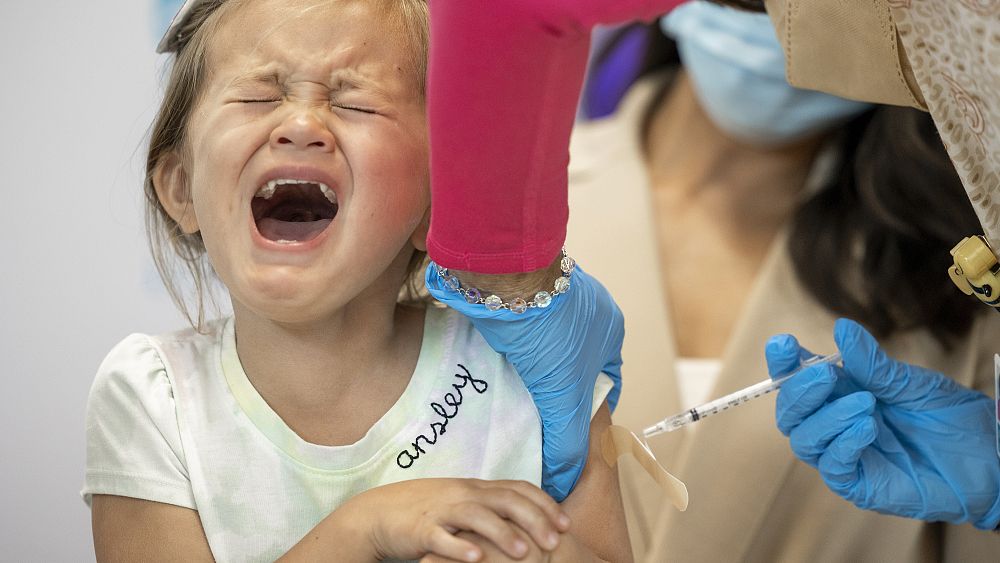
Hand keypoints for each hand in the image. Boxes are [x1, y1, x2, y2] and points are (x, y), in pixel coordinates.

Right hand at [343, 478, 569, 561]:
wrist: (379, 513)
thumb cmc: (426, 510)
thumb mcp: (462, 501)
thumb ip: (490, 505)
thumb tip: (526, 516)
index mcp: (476, 487)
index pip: (518, 488)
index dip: (544, 504)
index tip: (566, 524)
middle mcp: (463, 494)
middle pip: (504, 500)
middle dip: (533, 519)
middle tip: (555, 542)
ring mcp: (441, 510)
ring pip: (477, 516)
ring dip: (503, 533)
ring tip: (524, 554)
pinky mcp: (421, 529)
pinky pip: (441, 537)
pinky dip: (459, 547)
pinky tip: (476, 559)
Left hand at [426, 263, 624, 500]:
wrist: (500, 272)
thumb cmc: (546, 325)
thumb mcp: (564, 395)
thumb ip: (567, 442)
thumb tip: (562, 480)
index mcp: (609, 327)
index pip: (605, 381)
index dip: (588, 410)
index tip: (570, 432)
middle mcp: (583, 310)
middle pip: (570, 367)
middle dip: (554, 393)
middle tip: (535, 421)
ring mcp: (548, 299)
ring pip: (540, 350)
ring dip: (526, 374)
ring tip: (509, 402)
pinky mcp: (515, 295)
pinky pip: (514, 333)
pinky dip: (505, 354)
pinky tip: (491, 373)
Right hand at [765, 318, 999, 528]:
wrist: (987, 456)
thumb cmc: (948, 418)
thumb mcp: (910, 383)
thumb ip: (873, 364)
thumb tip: (842, 329)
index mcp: (840, 394)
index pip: (796, 379)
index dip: (783, 363)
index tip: (784, 345)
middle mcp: (834, 424)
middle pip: (789, 412)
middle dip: (799, 391)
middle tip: (826, 375)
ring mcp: (844, 455)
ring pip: (804, 440)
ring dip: (827, 418)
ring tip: (866, 404)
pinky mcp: (859, 485)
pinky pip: (833, 467)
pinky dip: (842, 445)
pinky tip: (867, 428)